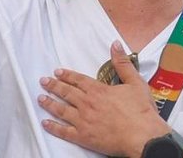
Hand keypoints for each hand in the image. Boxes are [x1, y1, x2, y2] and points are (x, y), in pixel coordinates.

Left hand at [39, 42, 170, 156]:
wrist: (141, 135)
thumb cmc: (141, 110)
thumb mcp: (136, 82)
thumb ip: (123, 64)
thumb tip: (115, 45)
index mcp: (99, 91)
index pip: (79, 80)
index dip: (67, 75)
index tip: (57, 72)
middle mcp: (87, 104)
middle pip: (67, 93)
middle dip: (53, 86)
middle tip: (43, 82)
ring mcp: (83, 121)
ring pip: (61, 110)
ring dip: (49, 103)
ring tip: (41, 99)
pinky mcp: (82, 137)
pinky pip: (63, 131)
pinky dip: (52, 127)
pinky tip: (45, 123)